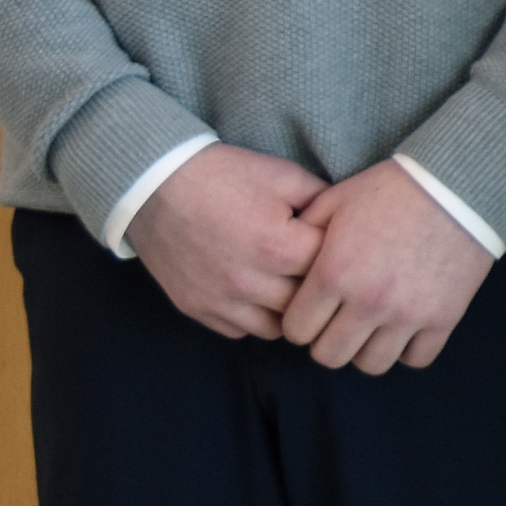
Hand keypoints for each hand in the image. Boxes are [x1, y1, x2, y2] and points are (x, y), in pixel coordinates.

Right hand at [126, 142, 329, 338]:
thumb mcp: (283, 175)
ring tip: (286, 281)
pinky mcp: (197, 309)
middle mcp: (250, 283)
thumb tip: (348, 222)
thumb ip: (323, 201)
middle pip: (306, 305)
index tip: (335, 245)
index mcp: (278, 248)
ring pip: (276, 328)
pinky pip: (240, 330)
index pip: (330, 270)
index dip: (337, 255)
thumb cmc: (225, 176)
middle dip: (314, 287)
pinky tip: (256, 291)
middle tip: (312, 266)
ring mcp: (221, 301)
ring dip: (286, 309)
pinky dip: (253, 316)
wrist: (157, 185)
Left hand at [280, 160, 494, 373]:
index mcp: (335, 273)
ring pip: (371, 364)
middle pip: (329, 356)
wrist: (458, 183)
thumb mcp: (336, 200)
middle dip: (328, 339)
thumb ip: (303, 234)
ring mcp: (408, 313)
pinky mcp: (444, 317)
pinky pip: (416, 358)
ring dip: (367, 347)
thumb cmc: (392, 189)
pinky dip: (407, 348)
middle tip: (340, 319)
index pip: (296, 331)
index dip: (300, 321)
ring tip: (373, 324)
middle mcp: (369, 301)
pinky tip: (405, 326)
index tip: (313, 309)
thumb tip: (284, 260)